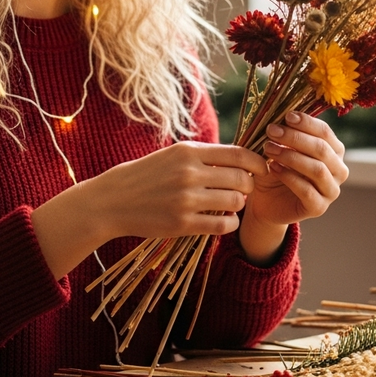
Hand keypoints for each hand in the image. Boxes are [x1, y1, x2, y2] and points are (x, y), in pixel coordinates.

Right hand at [32, 141, 267, 278]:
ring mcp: (186, 199)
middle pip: (241, 179)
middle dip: (248, 186)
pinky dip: (230, 223)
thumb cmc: (145, 175)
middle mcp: (189, 173)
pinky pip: (222, 224)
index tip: (262, 169)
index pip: (238, 154)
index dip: (257, 163)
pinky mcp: (183, 224)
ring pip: (235, 202)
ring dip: (238, 205)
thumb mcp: (172, 155)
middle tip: (242, 190)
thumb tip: (240, 159)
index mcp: (188, 151)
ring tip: (229, 204)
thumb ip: (203, 156)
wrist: (112, 200)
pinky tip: (223, 220)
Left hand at [239, 112, 347, 263]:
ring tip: (269, 149)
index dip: (307, 123)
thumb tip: (280, 112)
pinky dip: (289, 177)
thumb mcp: (279, 147)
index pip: (325, 132)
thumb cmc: (276, 168)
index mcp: (334, 151)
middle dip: (295, 138)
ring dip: (291, 156)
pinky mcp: (319, 207)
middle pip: (322, 149)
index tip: (286, 116)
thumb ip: (284, 133)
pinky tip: (273, 168)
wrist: (267, 201)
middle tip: (271, 131)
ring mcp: (331, 190)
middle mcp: (338, 170)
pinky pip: (307, 190)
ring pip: (317, 169)